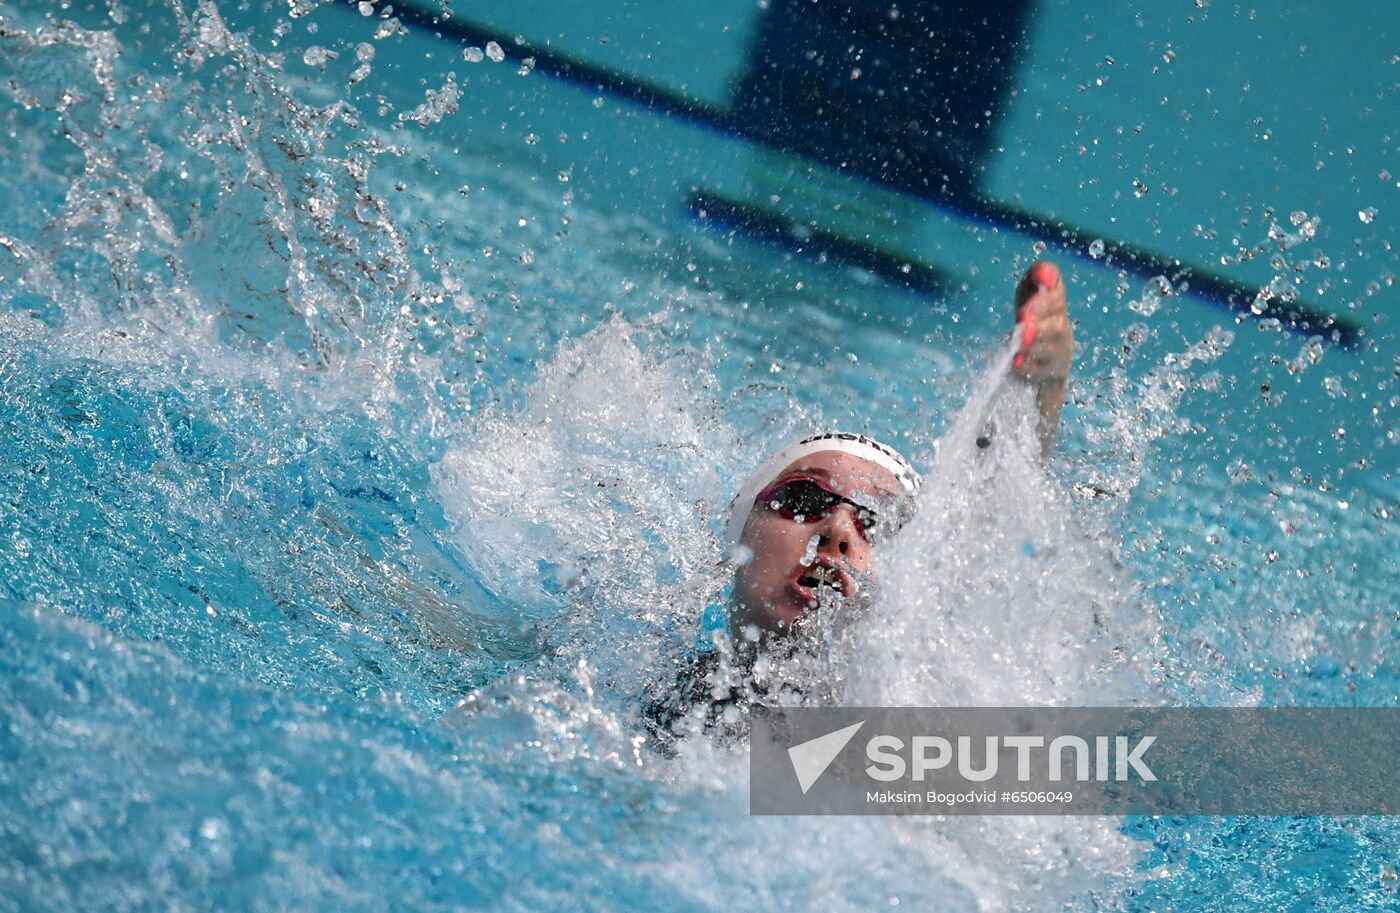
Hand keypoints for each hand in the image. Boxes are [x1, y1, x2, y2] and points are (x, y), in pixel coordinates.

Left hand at [1010, 261, 1072, 454]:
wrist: (1045, 369)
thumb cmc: (1034, 324)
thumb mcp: (1031, 298)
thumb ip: (1035, 281)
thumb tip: (1044, 270)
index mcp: (1056, 307)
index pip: (1056, 293)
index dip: (1050, 284)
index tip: (1042, 276)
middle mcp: (1061, 330)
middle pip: (1055, 324)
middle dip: (1039, 318)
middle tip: (1022, 316)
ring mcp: (1058, 355)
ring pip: (1051, 350)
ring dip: (1035, 342)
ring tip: (1020, 337)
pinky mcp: (1050, 377)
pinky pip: (1041, 374)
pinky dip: (1028, 368)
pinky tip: (1016, 364)